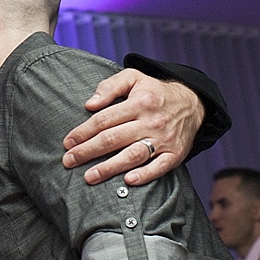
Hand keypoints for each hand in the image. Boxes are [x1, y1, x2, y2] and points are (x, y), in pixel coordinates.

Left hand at [62, 69, 204, 185]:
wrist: (192, 103)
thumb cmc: (154, 92)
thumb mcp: (133, 78)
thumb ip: (109, 86)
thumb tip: (89, 104)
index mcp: (139, 103)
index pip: (104, 120)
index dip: (83, 132)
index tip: (67, 143)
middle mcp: (151, 122)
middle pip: (113, 139)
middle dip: (88, 151)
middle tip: (68, 161)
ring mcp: (164, 139)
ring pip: (133, 155)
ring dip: (109, 167)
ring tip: (89, 176)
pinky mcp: (175, 154)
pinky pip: (159, 167)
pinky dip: (144, 175)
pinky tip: (127, 181)